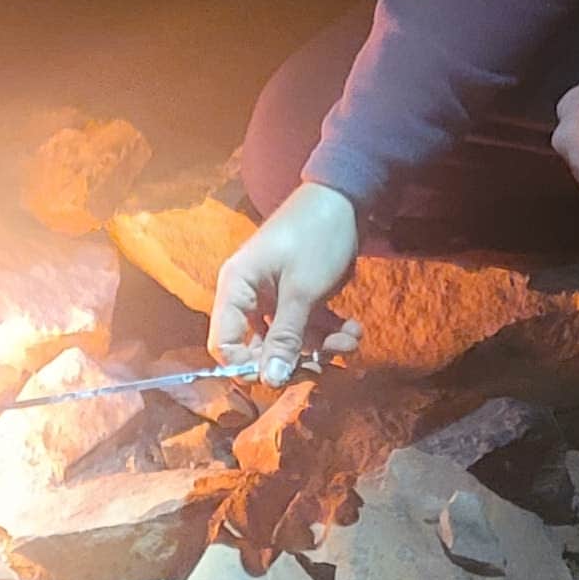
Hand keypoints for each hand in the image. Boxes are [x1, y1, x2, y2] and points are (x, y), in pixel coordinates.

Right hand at [207, 182, 365, 384]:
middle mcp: (249, 295)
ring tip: (351, 340)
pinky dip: (328, 331)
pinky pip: (306, 325)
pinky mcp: (298, 294)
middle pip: (260, 348)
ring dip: (320, 346)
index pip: (225, 344)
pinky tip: (353, 330)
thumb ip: (284, 337)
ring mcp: (274, 295)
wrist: (347, 198)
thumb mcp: (302, 291)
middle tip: (327, 363)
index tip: (283, 377)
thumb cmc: (316, 237)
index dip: (249, 367)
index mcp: (236, 288)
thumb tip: (268, 381)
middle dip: (295, 359)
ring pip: (289, 339)